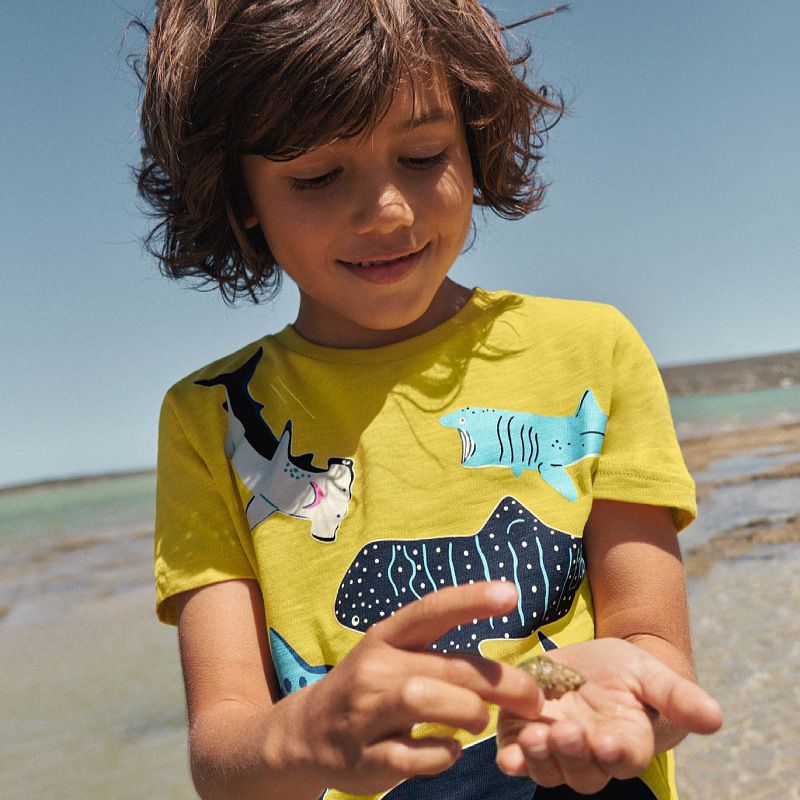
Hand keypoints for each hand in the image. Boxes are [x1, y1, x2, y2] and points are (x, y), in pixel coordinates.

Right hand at [292, 581, 543, 795]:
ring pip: (425, 701)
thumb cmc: (369, 689)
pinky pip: (417, 755)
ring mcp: (364, 713)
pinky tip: (451, 749)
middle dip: (499, 683)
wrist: (306, 734)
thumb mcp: (392, 657)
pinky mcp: (365, 758)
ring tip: (482, 722)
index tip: (510, 593)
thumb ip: (439, 657)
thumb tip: (508, 670)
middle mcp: (373, 668)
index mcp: (385, 636)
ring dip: (469, 714)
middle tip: (533, 698)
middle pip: (445, 666)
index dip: (470, 599)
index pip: (430, 610)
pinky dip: (444, 754)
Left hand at [495, 638, 721, 794]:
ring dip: (541, 758)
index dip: (616, 754)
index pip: (624, 759)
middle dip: (573, 755)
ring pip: (548, 768)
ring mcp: (555, 748)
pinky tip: (507, 754)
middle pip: (583, 772)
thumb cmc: (628, 672)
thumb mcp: (651, 674)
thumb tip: (715, 718)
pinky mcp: (523, 735)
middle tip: (565, 733)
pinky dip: (512, 758)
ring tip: (536, 737)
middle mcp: (590, 755)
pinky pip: (516, 756)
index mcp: (625, 743)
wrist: (589, 661)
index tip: (608, 742)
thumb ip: (678, 697)